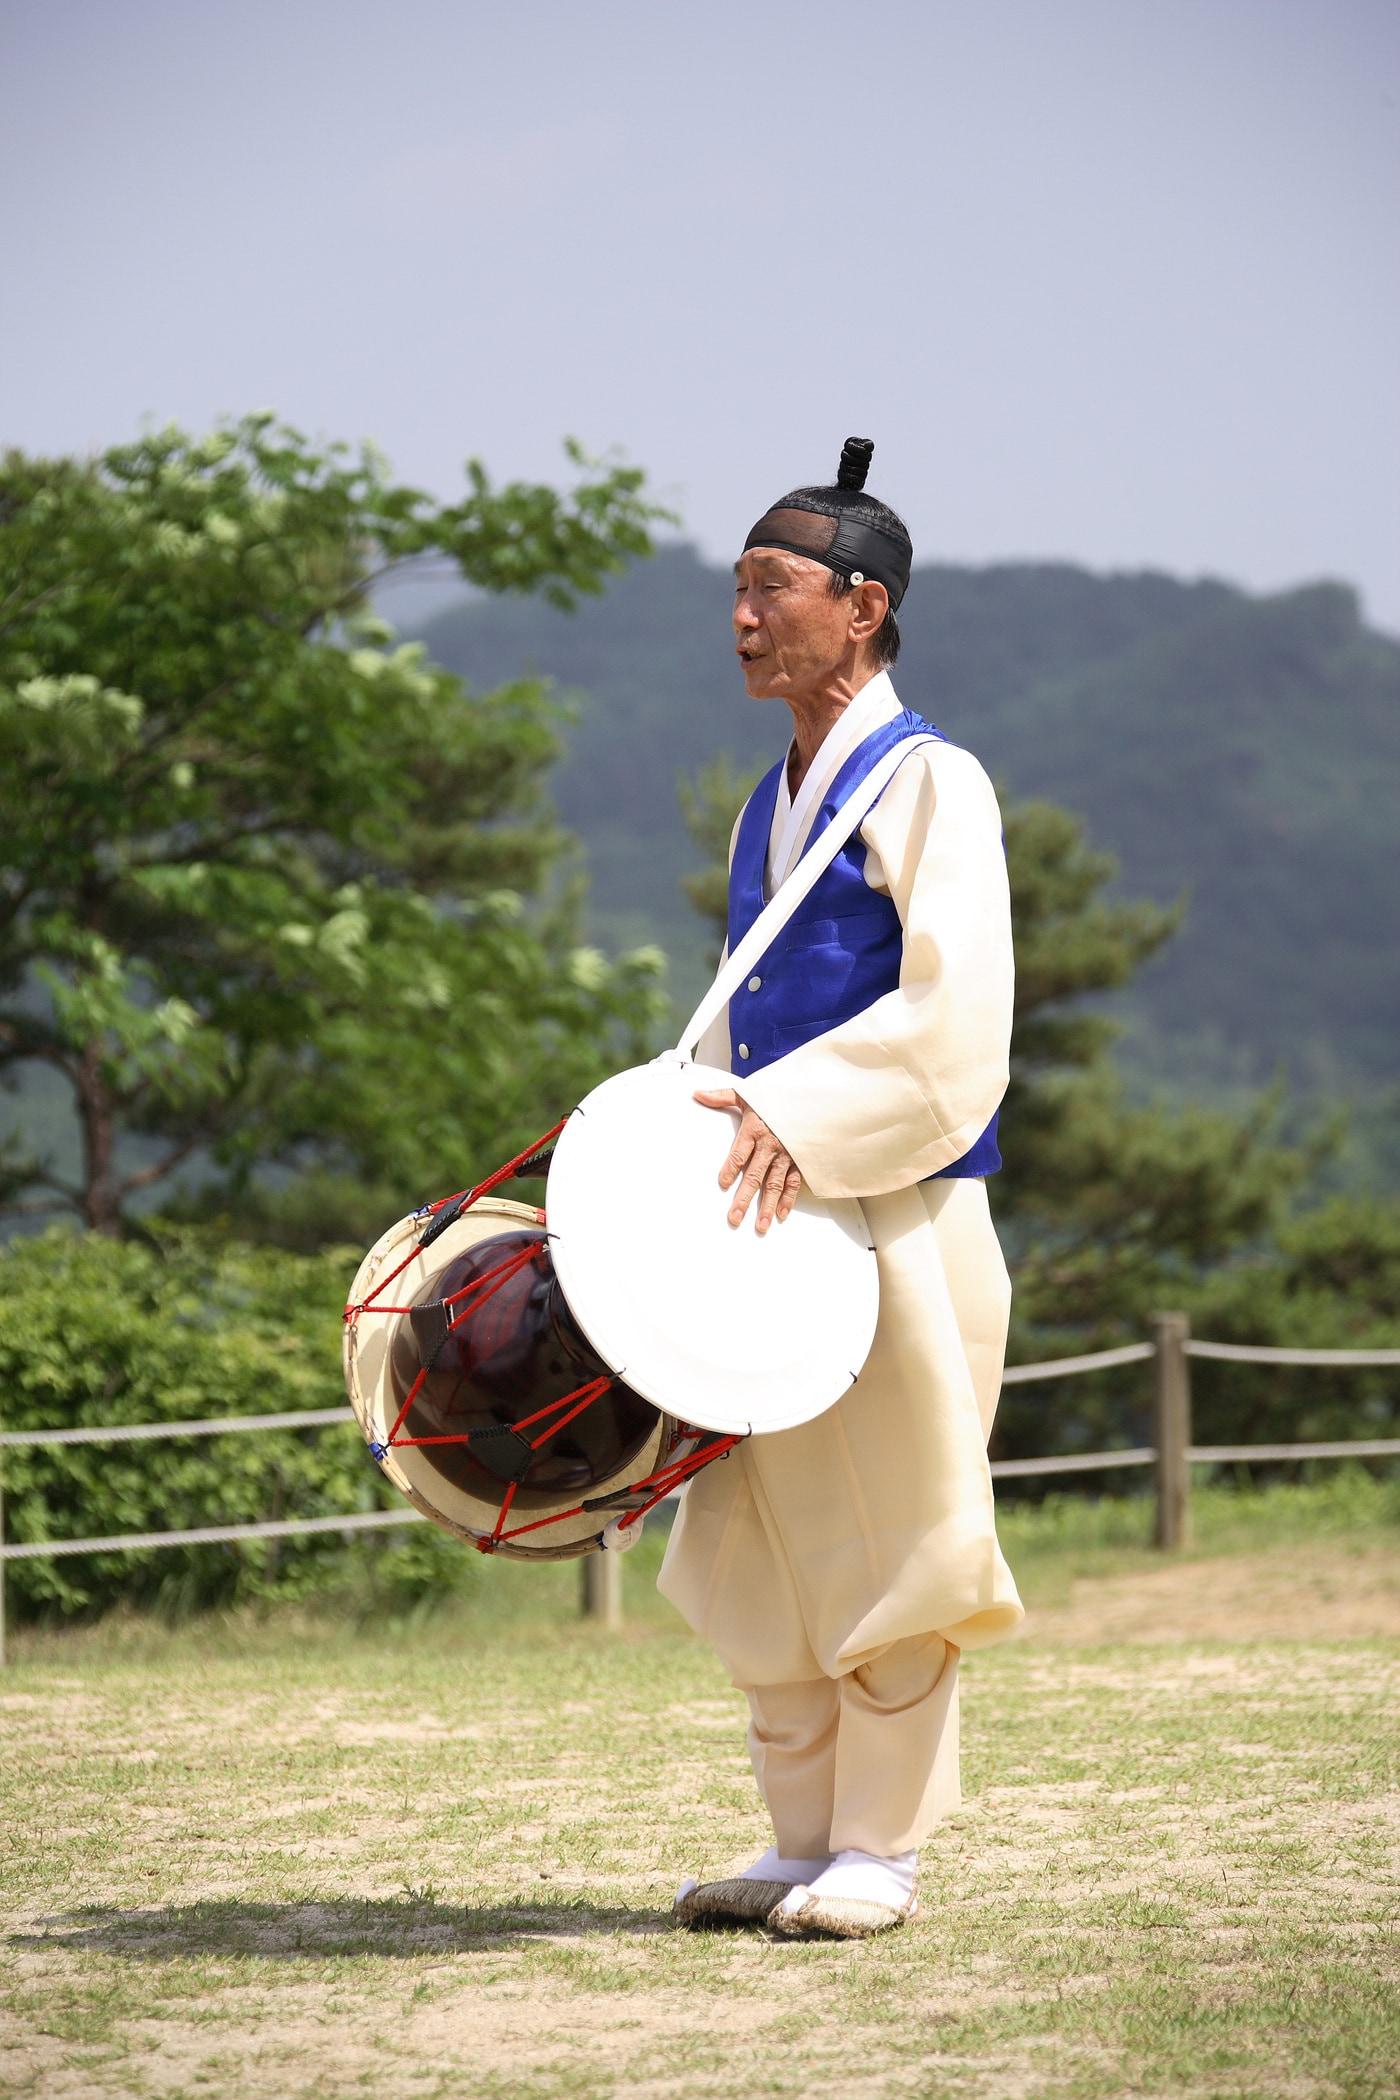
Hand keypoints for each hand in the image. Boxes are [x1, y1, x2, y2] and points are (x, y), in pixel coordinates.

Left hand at [694, 1088, 802, 1234]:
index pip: (739, 1153)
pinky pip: (794, 1182)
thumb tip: (697, 1095)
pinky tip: (781, 1215)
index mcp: (755, 1130)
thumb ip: (722, 1096)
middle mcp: (771, 1145)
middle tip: (734, 1218)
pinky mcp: (800, 1160)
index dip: (730, 1169)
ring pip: (775, 1184)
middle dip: (744, 1198)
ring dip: (768, 1207)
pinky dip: (789, 1199)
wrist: (812, 1096)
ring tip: (760, 1226)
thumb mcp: (749, 1093)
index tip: (722, 1184)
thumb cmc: (777, 1096)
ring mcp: (787, 1155)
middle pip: (755, 1175)